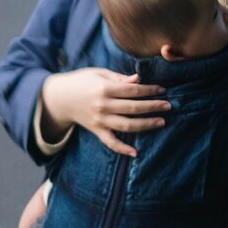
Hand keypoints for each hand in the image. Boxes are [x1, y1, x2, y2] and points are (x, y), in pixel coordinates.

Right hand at [40, 68, 170, 156]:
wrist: (59, 98)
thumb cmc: (81, 81)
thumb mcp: (99, 73)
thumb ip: (119, 78)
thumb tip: (138, 79)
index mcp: (104, 89)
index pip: (132, 91)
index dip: (149, 90)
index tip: (162, 90)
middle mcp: (102, 106)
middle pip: (132, 108)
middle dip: (153, 107)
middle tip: (169, 106)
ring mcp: (99, 120)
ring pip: (126, 126)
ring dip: (145, 125)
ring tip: (161, 122)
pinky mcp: (96, 131)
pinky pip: (110, 142)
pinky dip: (122, 149)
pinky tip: (135, 153)